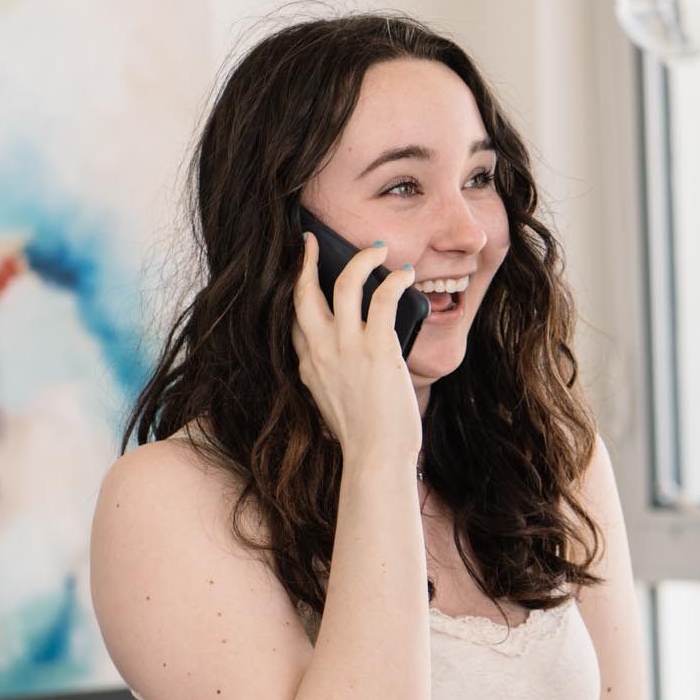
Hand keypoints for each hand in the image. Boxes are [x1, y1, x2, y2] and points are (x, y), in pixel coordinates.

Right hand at [292, 232, 421, 467]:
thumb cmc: (365, 439)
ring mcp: (347, 348)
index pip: (294, 319)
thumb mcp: (333, 405)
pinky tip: (405, 274)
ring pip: (344, 284)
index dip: (295, 290)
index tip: (300, 272)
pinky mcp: (377, 349)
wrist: (375, 458)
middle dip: (305, 260)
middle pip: (303, 293)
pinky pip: (383, 298)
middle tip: (311, 240)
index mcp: (307, 367)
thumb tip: (353, 362)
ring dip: (361, 259)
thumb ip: (332, 379)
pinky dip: (395, 280)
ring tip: (378, 248)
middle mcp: (320, 352)